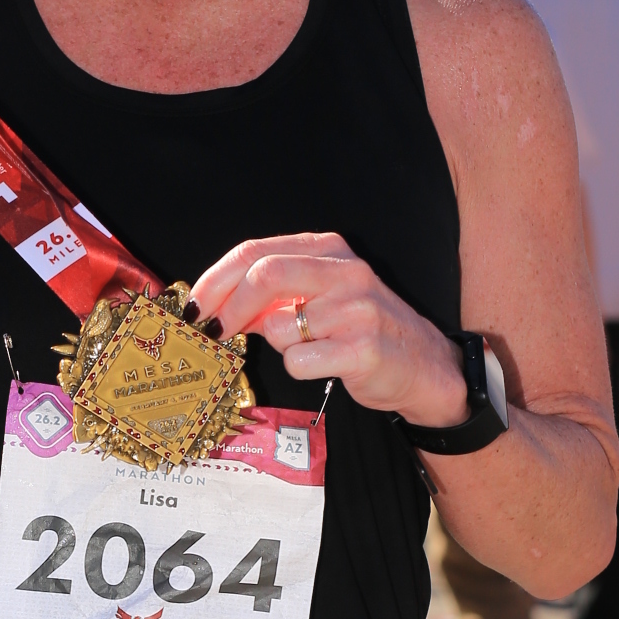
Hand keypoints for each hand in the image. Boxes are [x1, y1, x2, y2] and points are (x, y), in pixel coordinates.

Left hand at [189, 231, 468, 429]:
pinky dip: (299, 368)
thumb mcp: (319, 297)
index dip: (215, 279)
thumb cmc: (361, 330)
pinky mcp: (362, 349)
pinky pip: (299, 361)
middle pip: (263, 276)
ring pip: (279, 326)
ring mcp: (356, 309)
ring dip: (277, 344)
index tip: (194, 306)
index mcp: (329, 250)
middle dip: (226, 308)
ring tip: (308, 348)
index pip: (256, 251)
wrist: (423, 365)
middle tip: (212, 332)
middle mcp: (345, 272)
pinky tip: (325, 366)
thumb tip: (216, 306)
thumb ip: (272, 296)